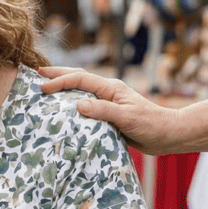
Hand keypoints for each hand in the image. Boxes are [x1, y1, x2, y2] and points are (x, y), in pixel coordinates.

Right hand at [37, 66, 183, 155]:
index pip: (80, 80)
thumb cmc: (151, 124)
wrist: (168, 135)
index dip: (60, 81)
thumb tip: (78, 105)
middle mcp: (107, 92)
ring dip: (64, 88)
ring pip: (81, 92)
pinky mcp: (109, 116)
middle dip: (58, 74)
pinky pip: (86, 107)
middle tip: (38, 73)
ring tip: (46, 88)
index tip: (43, 86)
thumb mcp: (127, 118)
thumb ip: (103, 110)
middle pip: (79, 79)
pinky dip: (71, 105)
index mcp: (111, 88)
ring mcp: (108, 103)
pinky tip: (63, 111)